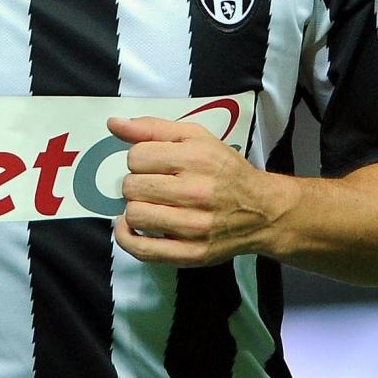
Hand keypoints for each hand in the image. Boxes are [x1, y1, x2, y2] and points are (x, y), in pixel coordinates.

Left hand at [110, 115, 294, 265]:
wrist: (263, 211)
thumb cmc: (226, 172)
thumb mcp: (197, 138)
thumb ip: (153, 129)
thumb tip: (114, 124)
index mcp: (196, 158)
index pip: (136, 156)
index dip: (140, 159)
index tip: (154, 165)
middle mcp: (196, 191)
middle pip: (131, 186)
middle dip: (137, 184)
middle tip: (154, 186)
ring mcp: (193, 226)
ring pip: (134, 215)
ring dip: (136, 209)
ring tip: (152, 205)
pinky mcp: (191, 253)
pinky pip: (141, 249)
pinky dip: (128, 237)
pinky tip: (134, 227)